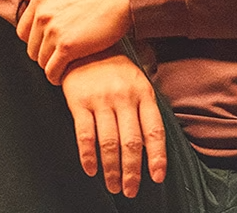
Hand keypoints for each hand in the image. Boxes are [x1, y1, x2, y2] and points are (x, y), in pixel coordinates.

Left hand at [14, 0, 132, 80]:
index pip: (23, 31)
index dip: (36, 41)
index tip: (48, 44)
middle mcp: (43, 15)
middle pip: (31, 48)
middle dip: (44, 54)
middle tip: (59, 55)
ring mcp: (54, 32)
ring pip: (41, 61)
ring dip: (52, 66)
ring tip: (64, 65)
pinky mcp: (68, 47)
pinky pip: (52, 70)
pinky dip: (56, 76)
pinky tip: (64, 75)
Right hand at [60, 49, 167, 196]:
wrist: (85, 47)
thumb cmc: (115, 70)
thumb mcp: (138, 82)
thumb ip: (146, 109)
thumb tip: (154, 146)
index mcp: (144, 94)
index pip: (154, 131)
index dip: (156, 156)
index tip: (157, 177)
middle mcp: (124, 98)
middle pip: (131, 142)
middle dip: (132, 171)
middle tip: (131, 191)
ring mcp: (101, 100)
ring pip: (109, 142)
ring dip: (112, 169)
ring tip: (113, 187)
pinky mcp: (79, 102)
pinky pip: (85, 135)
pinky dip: (88, 156)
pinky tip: (91, 171)